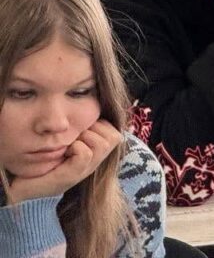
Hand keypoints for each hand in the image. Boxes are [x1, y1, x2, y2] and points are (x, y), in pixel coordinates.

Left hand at [7, 120, 121, 204]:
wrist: (21, 184)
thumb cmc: (42, 159)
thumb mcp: (66, 139)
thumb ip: (81, 128)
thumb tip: (93, 105)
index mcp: (95, 153)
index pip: (116, 133)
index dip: (101, 125)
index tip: (81, 131)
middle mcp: (94, 163)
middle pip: (114, 137)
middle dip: (95, 129)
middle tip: (76, 136)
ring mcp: (85, 171)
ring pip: (102, 144)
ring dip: (85, 137)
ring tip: (70, 144)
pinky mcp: (73, 176)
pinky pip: (85, 153)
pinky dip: (76, 147)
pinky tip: (64, 153)